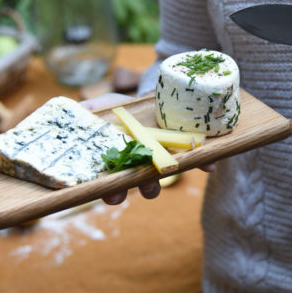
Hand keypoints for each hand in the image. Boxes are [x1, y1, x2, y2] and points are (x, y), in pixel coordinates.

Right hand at [81, 93, 217, 204]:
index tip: (109, 194)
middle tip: (136, 187)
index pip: (114, 184)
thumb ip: (92, 109)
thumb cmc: (123, 109)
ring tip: (167, 173)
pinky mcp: (186, 151)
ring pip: (166, 177)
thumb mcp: (105, 106)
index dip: (111, 192)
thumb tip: (81, 110)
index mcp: (121, 162)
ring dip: (167, 178)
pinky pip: (197, 162)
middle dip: (139, 189)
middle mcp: (142, 167)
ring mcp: (164, 160)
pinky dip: (204, 163)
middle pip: (140, 186)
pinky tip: (210, 165)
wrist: (151, 98)